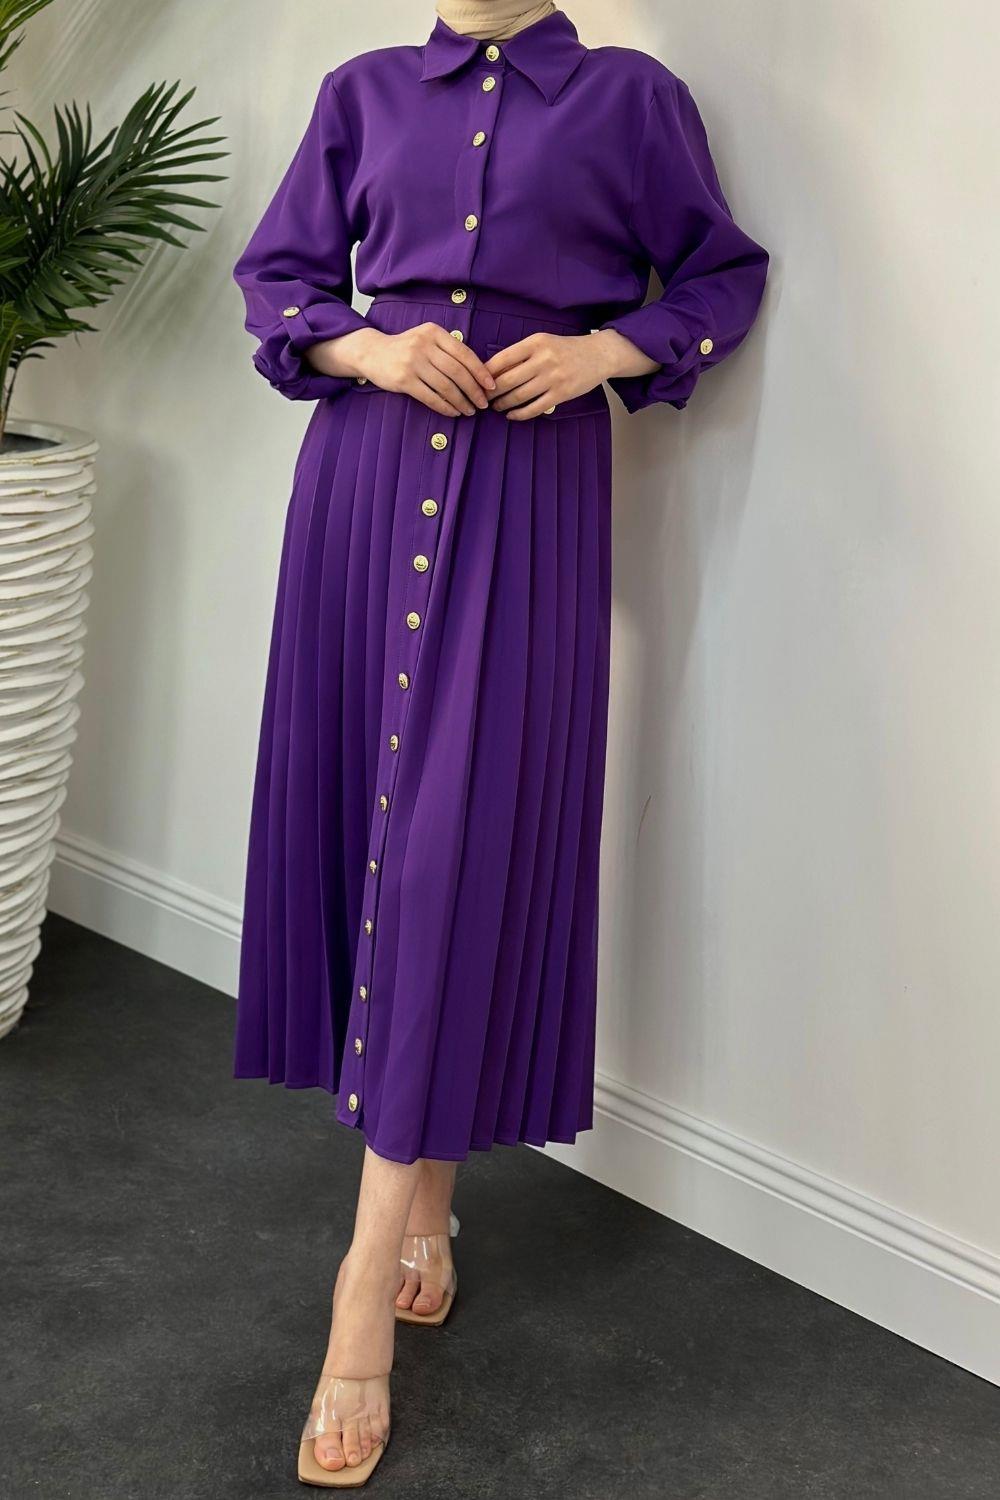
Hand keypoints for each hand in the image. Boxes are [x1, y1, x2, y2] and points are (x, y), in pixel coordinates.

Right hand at [306, 323, 495, 416]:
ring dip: (461, 402)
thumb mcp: (427, 339)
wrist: (373, 353)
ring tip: (470, 410)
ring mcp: (412, 362)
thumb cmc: (407, 348)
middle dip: (474, 390)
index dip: (480, 372)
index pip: (464, 354)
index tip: (491, 386)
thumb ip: (449, 350)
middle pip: (457, 372)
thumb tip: (479, 373)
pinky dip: (445, 407)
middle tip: (483, 403)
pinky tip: (454, 412)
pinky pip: (431, 397)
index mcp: (434, 332)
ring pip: (446, 387)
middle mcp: (423, 345)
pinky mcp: (404, 380)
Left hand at [485, 329, 658, 419]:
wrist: (598, 355)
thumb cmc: (565, 349)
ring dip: (502, 404)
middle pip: (507, 380)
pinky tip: (511, 415)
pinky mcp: (561, 394)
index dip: (486, 373)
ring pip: (518, 396)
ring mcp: (553, 378)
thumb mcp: (542, 342)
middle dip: (491, 393)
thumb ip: (520, 354)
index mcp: (535, 343)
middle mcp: (543, 359)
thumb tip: (492, 371)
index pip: (502, 359)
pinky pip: (534, 408)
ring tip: (495, 407)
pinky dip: (519, 414)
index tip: (478, 381)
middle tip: (483, 399)